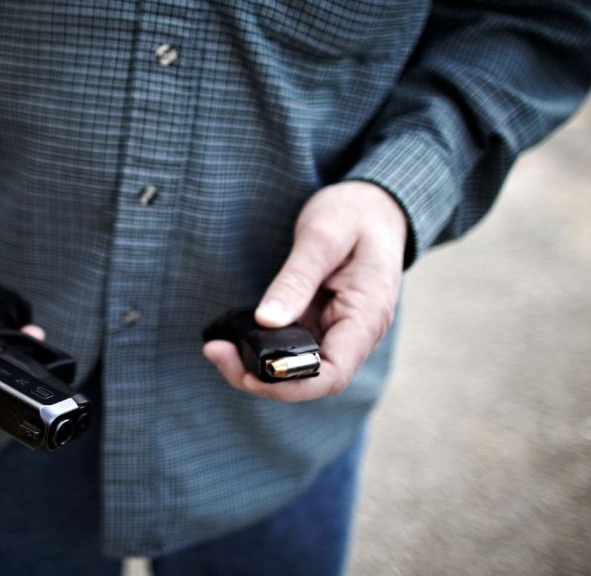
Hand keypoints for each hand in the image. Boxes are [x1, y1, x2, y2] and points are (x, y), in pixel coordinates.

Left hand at [204, 181, 406, 401]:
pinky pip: (292, 348)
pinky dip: (263, 349)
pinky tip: (233, 339)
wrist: (374, 205)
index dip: (292, 383)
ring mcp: (338, 331)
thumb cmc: (354, 214)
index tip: (250, 373)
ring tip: (217, 348)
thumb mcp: (323, 237)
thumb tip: (266, 321)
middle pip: (311, 379)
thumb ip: (296, 279)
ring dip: (258, 368)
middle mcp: (356, 333)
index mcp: (367, 316)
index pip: (333, 374)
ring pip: (299, 369)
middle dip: (263, 378)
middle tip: (216, 352)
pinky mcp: (321, 324)